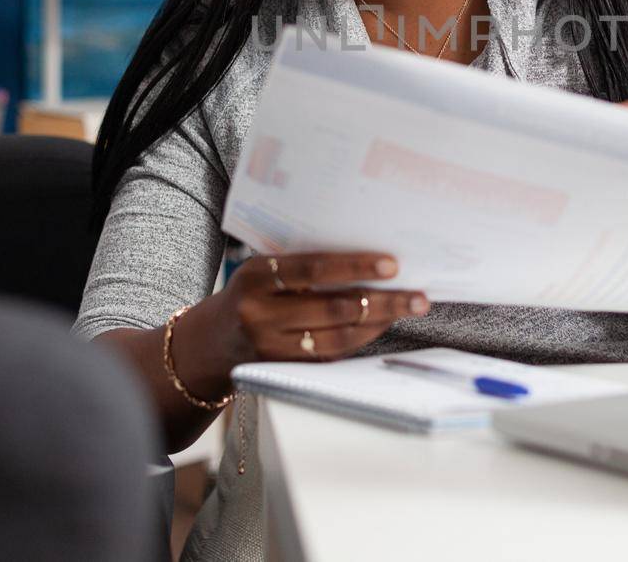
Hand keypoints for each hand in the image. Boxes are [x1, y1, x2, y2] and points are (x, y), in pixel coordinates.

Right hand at [178, 252, 429, 396]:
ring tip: (410, 307)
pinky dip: (363, 339)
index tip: (391, 264)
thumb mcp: (263, 270)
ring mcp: (272, 348)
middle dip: (382, 301)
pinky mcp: (285, 370)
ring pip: (338, 338)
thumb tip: (368, 256)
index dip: (354, 266)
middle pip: (333, 309)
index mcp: (256, 277)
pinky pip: (333, 355)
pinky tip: (384, 324)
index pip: (312, 269)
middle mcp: (261, 314)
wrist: (210, 344)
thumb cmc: (250, 293)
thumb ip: (301, 264)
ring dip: (380, 323)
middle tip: (418, 295)